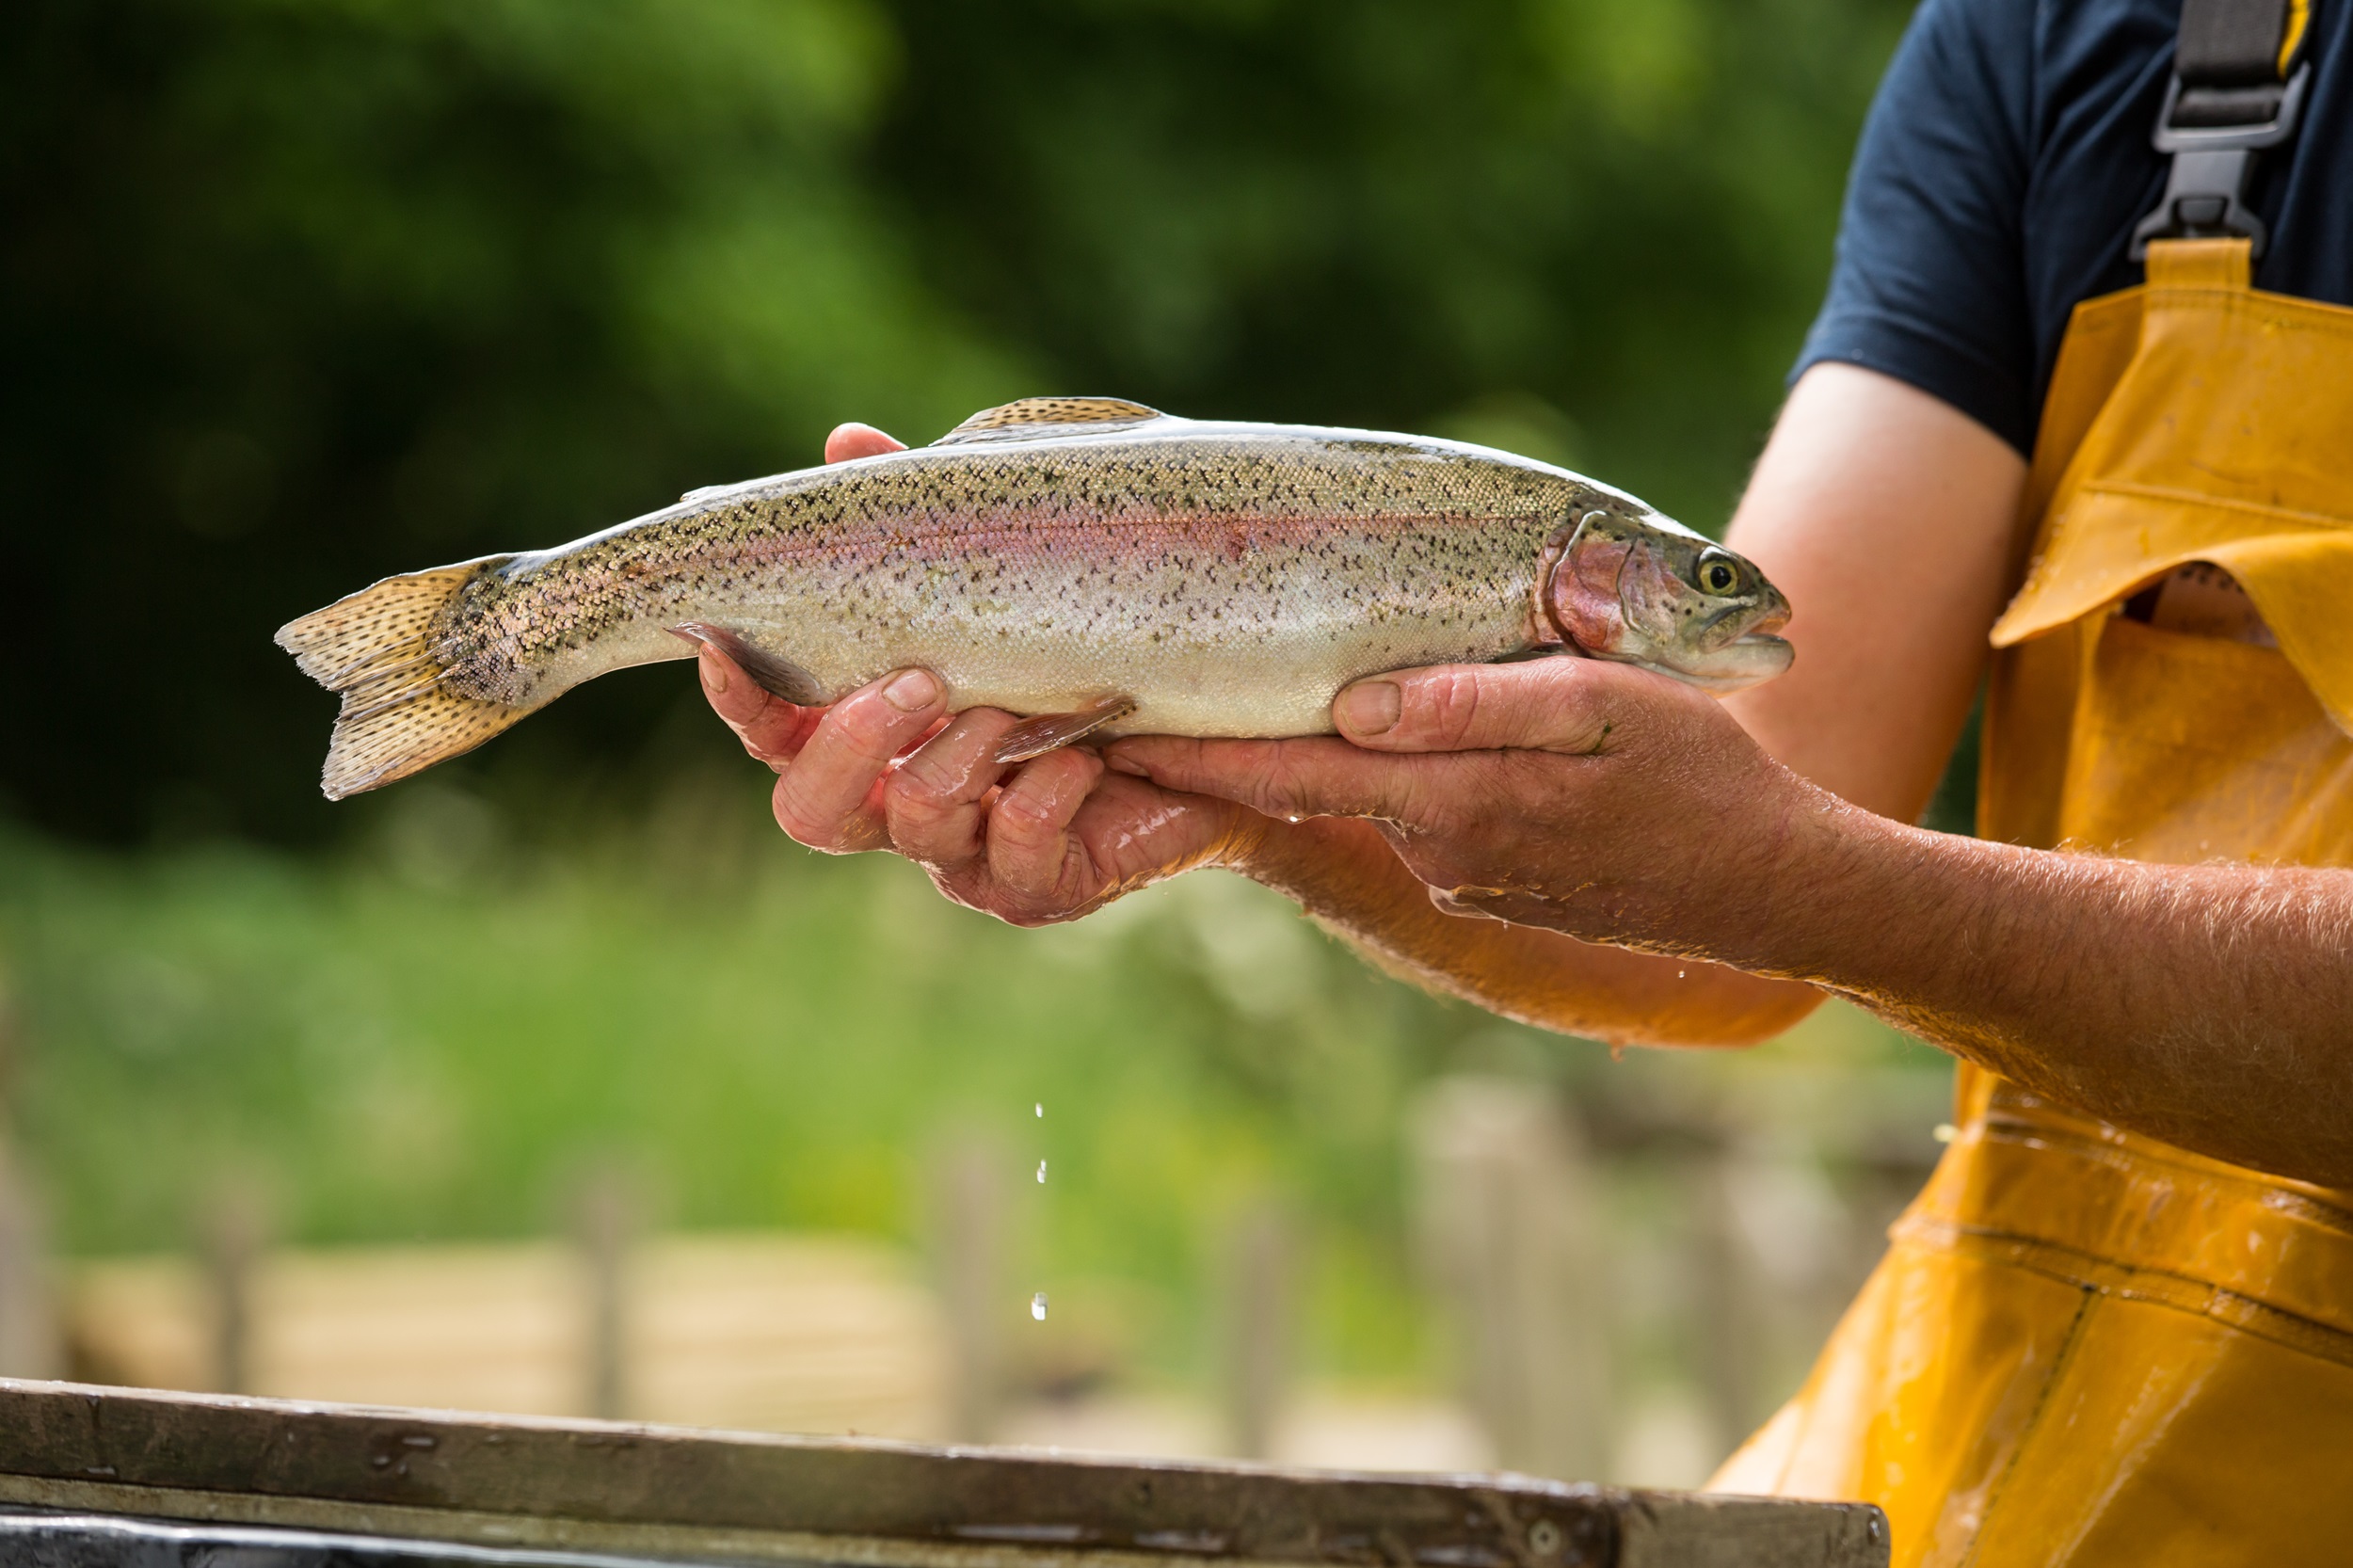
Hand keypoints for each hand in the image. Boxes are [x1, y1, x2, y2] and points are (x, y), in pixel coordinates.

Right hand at [695, 422, 1265, 924]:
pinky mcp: (1039, 884)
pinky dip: (1040, 798)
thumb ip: (924, 519)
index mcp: (875, 729)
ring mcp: (969, 851)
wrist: (1222, 736)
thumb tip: (847, 442)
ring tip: (1012, 713)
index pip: (775, 730)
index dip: (740, 699)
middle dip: (850, 745)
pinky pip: (1016, 854)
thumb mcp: (1012, 569)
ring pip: (913, 826)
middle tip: (915, 681)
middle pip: (812, 810)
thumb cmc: (1091, 646)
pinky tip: (1079, 755)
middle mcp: (903, 796)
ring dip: (955, 761)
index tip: (723, 642)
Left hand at [1106, 658, 1835, 959]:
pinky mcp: (1487, 885)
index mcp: (1456, 804)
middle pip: (1309, 787)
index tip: (1107, 730)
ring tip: (1268, 681)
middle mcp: (1438, 854)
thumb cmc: (1698, 776)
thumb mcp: (1601, 709)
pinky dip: (1398, 777)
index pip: (1292, 774)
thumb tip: (1355, 704)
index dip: (1196, 751)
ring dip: (1321, 753)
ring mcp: (1461, 878)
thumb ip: (1476, 704)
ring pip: (1369, 797)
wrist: (1772, 888)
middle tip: (1132, 700)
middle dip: (1223, 749)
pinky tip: (1407, 734)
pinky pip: (1420, 817)